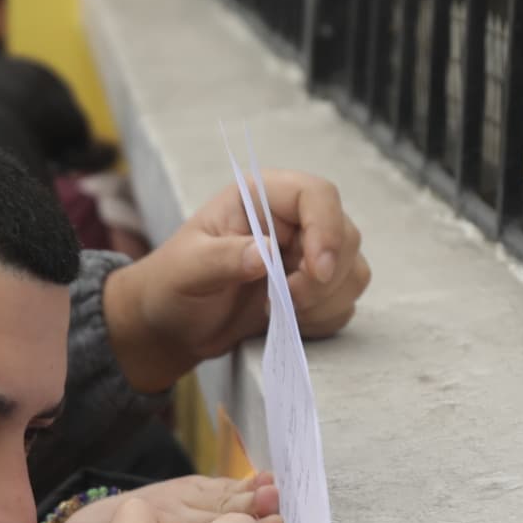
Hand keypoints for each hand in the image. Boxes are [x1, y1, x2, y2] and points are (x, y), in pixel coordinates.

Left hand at [100, 170, 371, 392]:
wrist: (172, 327)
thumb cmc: (171, 285)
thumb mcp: (186, 269)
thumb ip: (223, 259)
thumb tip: (266, 255)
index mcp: (262, 198)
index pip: (317, 195)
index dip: (327, 229)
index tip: (315, 271)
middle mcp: (292, 222)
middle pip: (345, 236)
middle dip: (322, 278)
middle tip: (283, 302)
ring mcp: (306, 256)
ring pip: (351, 272)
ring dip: (324, 301)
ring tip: (275, 313)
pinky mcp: (313, 290)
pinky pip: (343, 302)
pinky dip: (323, 318)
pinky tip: (286, 323)